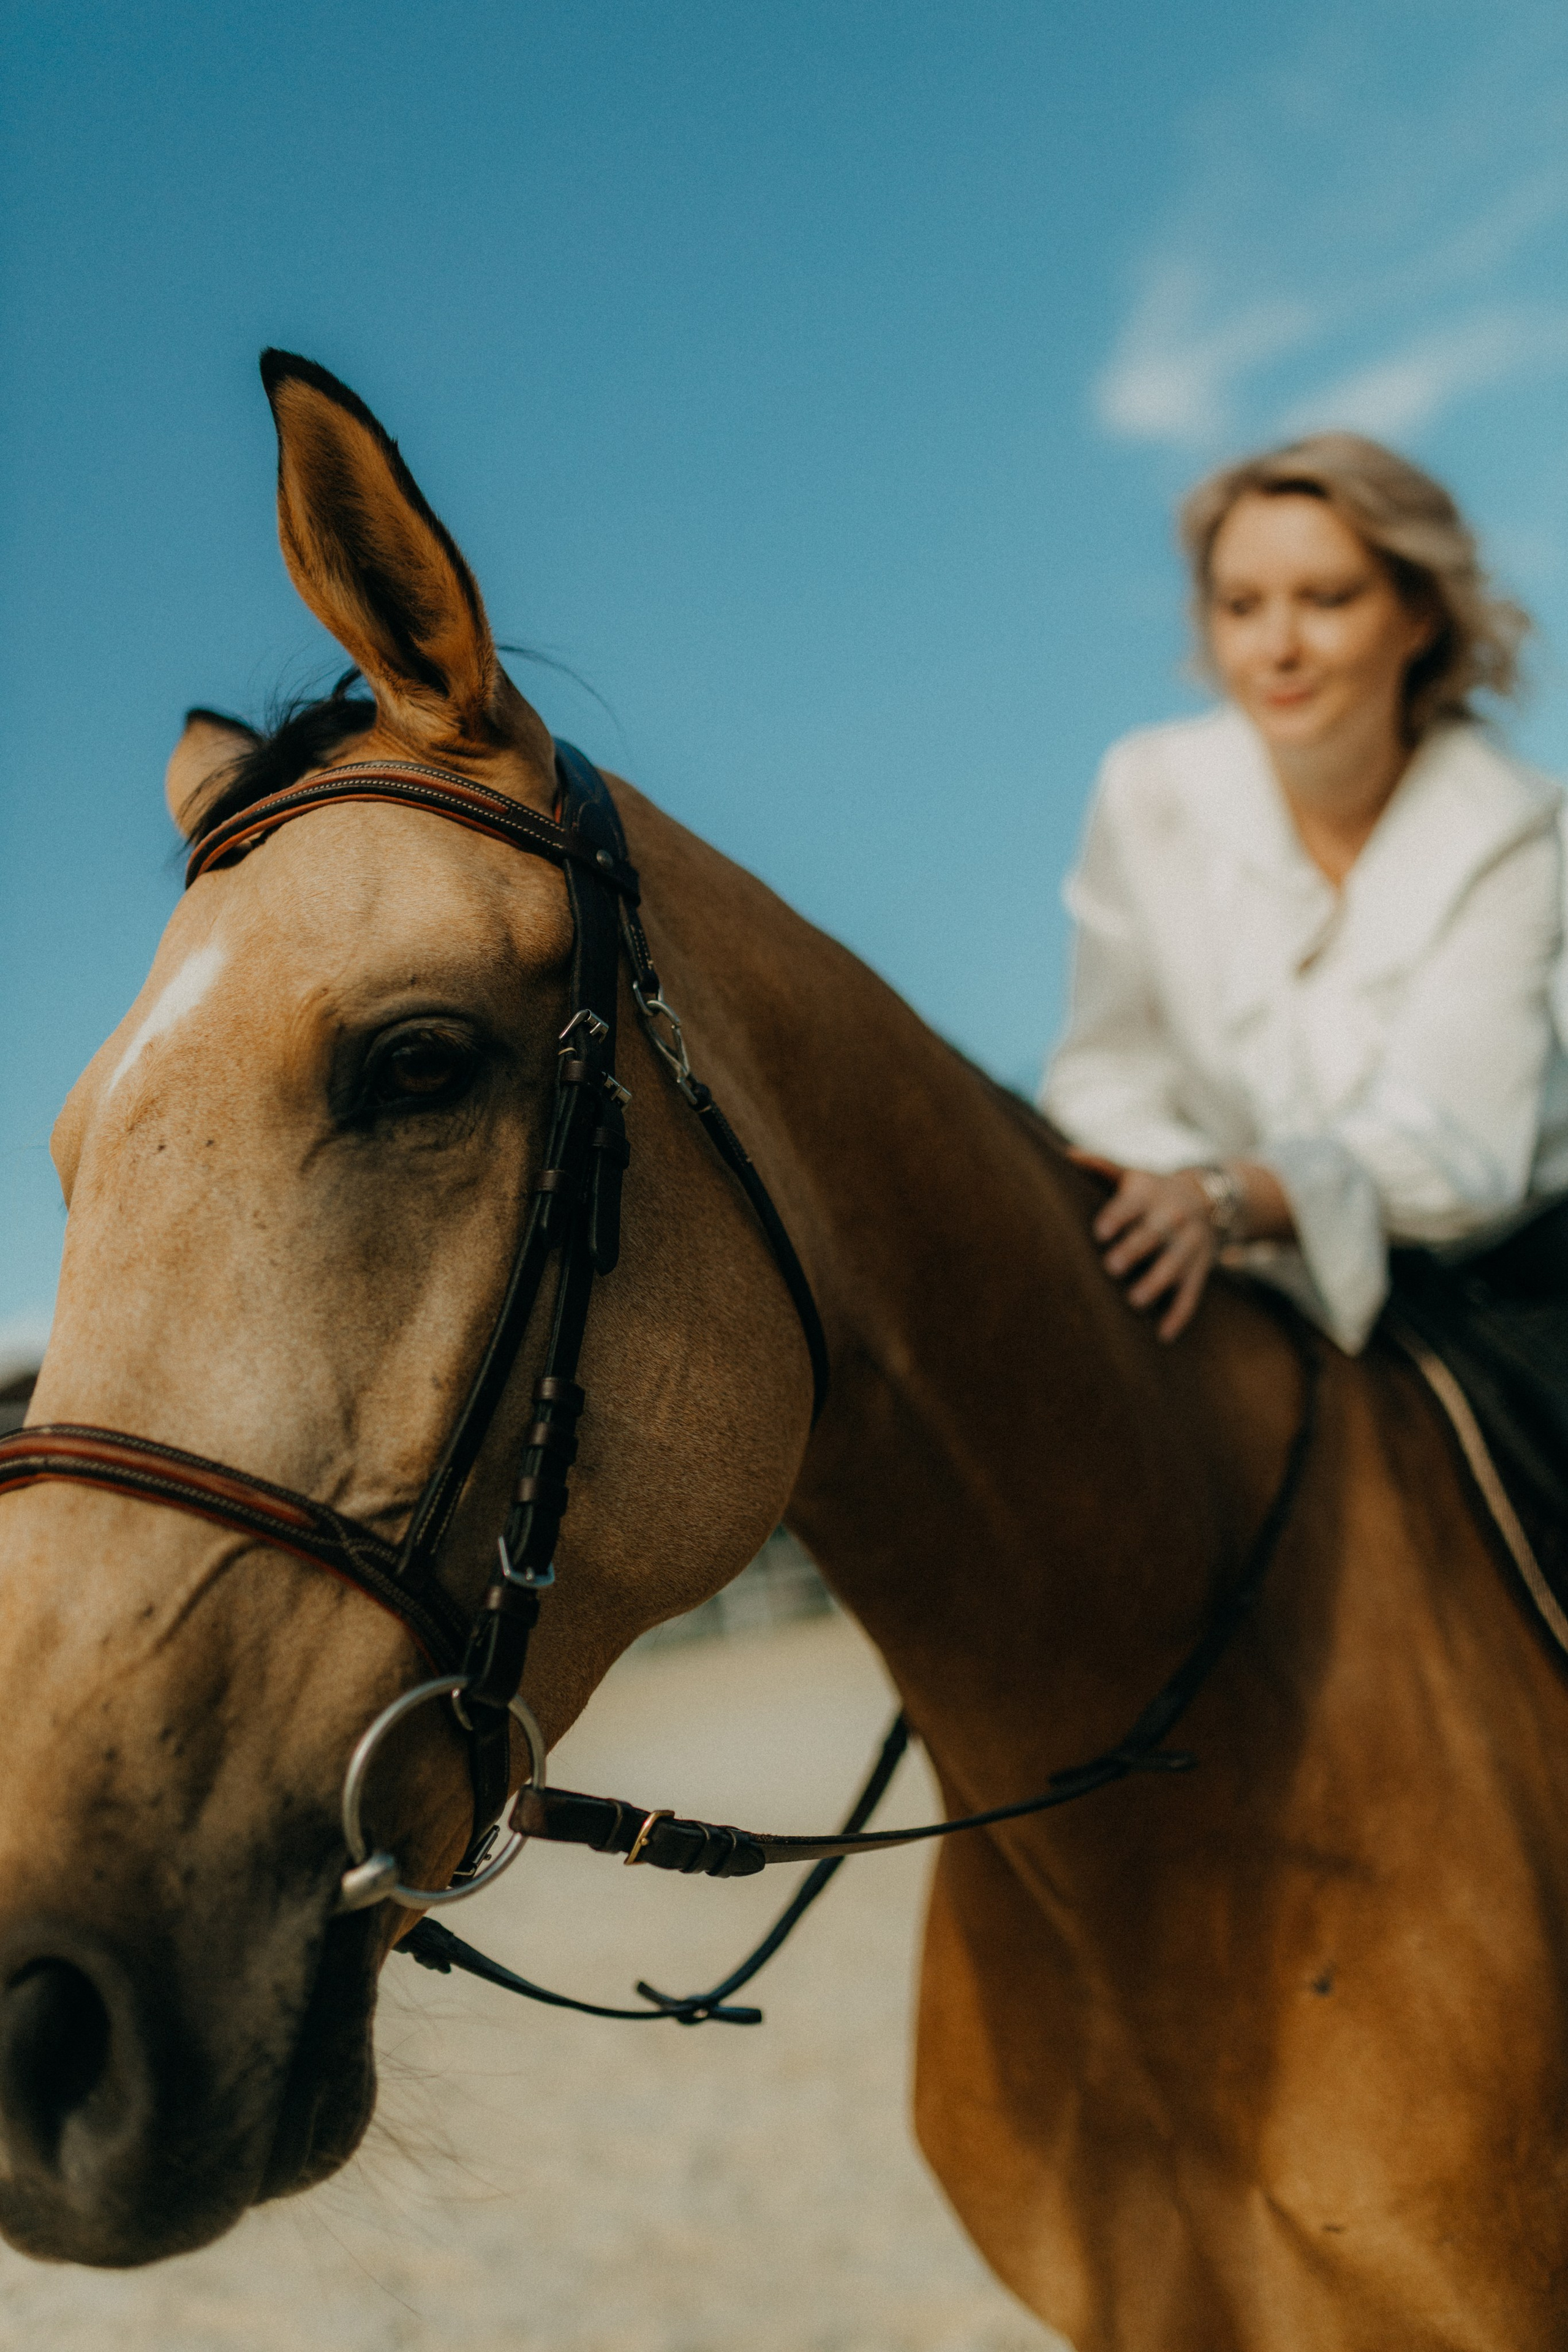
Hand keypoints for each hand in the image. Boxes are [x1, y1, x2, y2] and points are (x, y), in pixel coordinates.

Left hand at [1066, 1152, 1218, 1342]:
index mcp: (1150, 1195)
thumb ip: (1101, 1167)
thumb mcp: (1132, 1175)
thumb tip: (1067, 1154)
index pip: (1131, 1205)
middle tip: (1112, 1267)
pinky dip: (1179, 1314)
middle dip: (1135, 1250)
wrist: (1210, 1197)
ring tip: (1135, 1301)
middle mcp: (1172, 1217)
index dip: (1116, 1217)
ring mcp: (1190, 1244)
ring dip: (1157, 1283)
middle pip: (1154, 1234)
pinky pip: (1192, 1292)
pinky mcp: (1201, 1268)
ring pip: (1175, 1265)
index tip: (1099, 1232)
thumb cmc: (1152, 1190)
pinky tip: (1164, 1334)